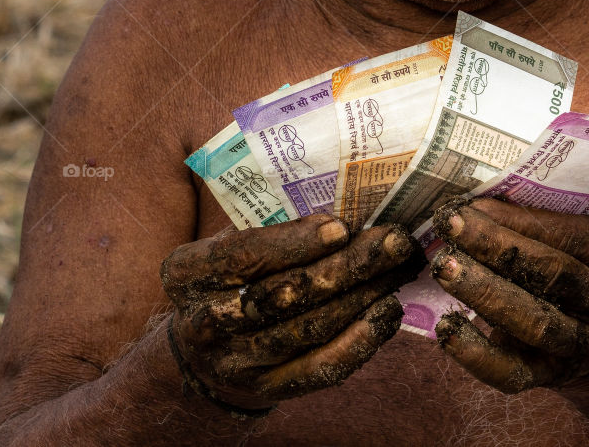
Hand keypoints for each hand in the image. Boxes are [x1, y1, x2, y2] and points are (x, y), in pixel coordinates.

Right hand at [160, 214, 421, 408]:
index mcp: (188, 272)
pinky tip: (388, 313)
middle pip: (283, 294)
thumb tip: (343, 198)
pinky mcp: (267, 390)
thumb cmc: (230, 275)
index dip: (293, 242)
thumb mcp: (229, 241)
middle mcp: (204, 322)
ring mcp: (235, 362)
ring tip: (400, 266)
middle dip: (345, 265)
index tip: (341, 226)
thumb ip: (270, 221)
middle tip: (394, 239)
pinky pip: (319, 368)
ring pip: (307, 329)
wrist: (203, 352)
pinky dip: (358, 341)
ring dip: (362, 296)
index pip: (242, 255)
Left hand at [429, 198, 588, 392]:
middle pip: (555, 276)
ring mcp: (588, 348)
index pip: (575, 235)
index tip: (474, 202)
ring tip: (444, 264)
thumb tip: (485, 189)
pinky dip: (477, 354)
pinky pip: (513, 374)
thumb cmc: (588, 260)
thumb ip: (553, 211)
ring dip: (484, 292)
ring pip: (535, 323)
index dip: (522, 219)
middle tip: (452, 224)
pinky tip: (447, 327)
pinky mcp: (554, 377)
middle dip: (498, 247)